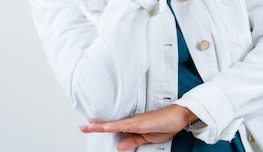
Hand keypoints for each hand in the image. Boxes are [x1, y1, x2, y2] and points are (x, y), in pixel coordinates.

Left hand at [79, 104, 195, 150]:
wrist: (180, 115)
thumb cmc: (166, 124)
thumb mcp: (148, 138)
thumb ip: (133, 141)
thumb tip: (120, 146)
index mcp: (133, 126)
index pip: (113, 127)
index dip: (100, 127)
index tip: (88, 127)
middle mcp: (133, 121)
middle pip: (111, 124)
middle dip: (96, 126)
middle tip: (82, 127)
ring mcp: (138, 121)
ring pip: (116, 124)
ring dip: (102, 126)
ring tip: (89, 126)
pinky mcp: (144, 122)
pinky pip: (127, 125)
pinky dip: (116, 126)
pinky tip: (108, 126)